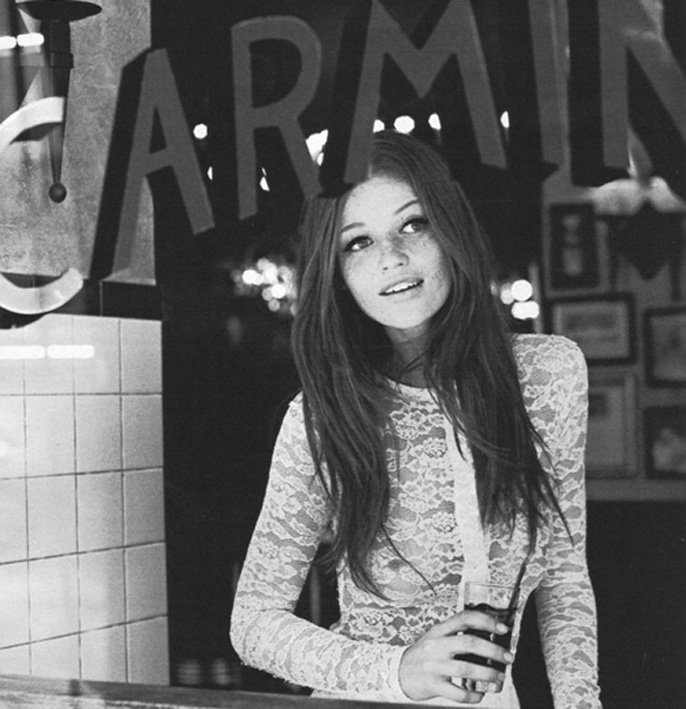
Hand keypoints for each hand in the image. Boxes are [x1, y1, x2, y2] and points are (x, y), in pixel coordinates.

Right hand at [398, 610, 513, 703]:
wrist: (400, 672)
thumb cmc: (425, 653)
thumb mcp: (436, 637)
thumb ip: (456, 634)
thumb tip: (490, 635)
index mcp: (439, 630)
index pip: (464, 618)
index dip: (486, 620)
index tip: (503, 628)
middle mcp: (436, 645)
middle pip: (468, 642)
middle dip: (493, 650)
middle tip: (508, 657)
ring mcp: (434, 665)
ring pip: (465, 669)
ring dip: (487, 674)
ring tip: (499, 678)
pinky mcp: (433, 685)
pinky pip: (457, 693)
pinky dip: (473, 695)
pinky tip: (480, 694)